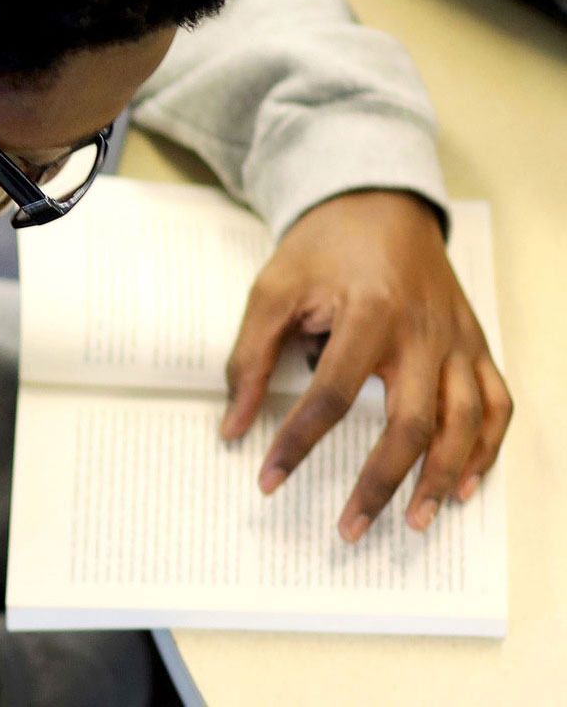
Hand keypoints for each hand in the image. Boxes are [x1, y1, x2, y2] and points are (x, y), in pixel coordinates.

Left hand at [219, 190, 511, 541]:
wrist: (380, 202)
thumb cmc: (324, 246)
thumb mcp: (273, 288)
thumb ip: (249, 356)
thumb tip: (233, 425)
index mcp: (369, 311)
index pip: (330, 396)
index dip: (296, 443)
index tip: (267, 479)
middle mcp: (423, 331)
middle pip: (410, 424)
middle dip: (379, 483)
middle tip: (349, 528)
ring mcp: (457, 338)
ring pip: (465, 423)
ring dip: (442, 479)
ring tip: (413, 522)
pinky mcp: (475, 342)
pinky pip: (497, 404)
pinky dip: (487, 449)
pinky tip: (465, 483)